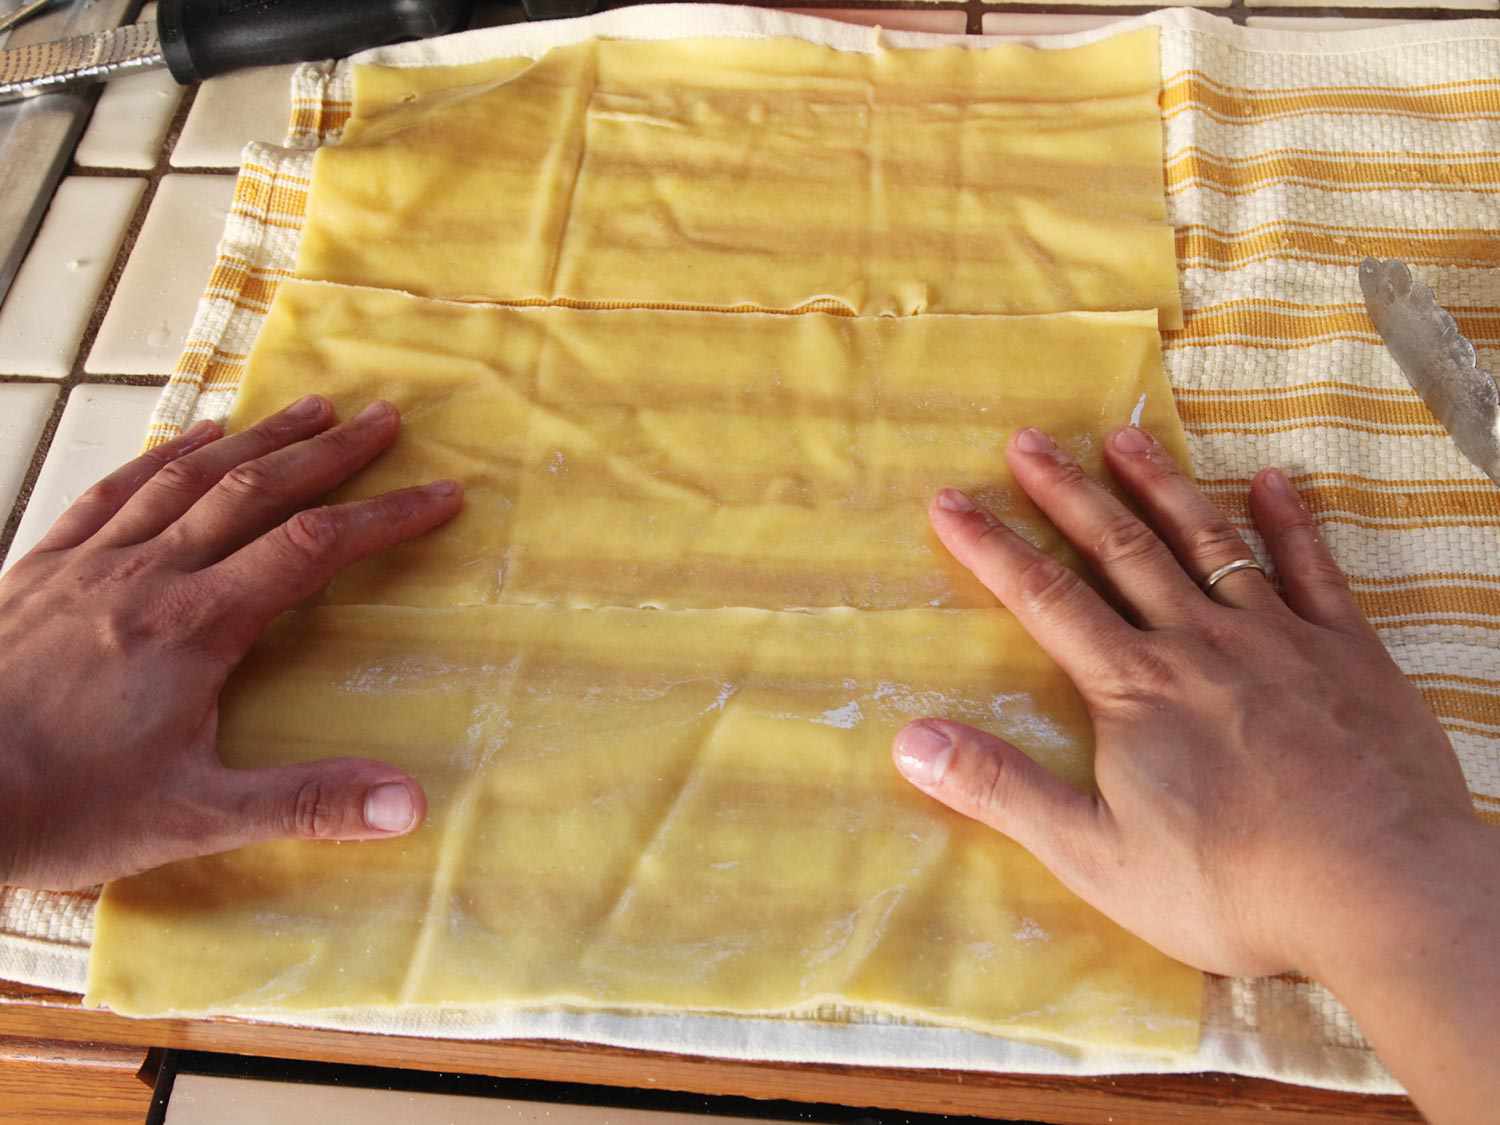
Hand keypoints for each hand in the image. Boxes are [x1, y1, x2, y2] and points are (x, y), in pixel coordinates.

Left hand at [0, 396, 461, 890]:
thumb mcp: (193, 819)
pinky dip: (164, 456)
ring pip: (190, 478)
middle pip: (259, 491)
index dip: (386, 517)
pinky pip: (115, 491)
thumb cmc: (60, 808)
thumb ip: (306, 803)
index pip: (314, 549)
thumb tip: (411, 804)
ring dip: (258, 438)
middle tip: (385, 418)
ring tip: (309, 409)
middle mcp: (150, 574)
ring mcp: (91, 563)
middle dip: (331, 453)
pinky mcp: (41, 568)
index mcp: (199, 625)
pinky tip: (191, 437)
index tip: (442, 493)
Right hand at [893, 425, 1498, 1123]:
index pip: (1045, 599)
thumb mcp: (1095, 854)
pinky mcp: (1347, 652)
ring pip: (1208, 542)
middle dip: (1067, 492)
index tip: (950, 499)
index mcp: (1133, 686)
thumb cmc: (1231, 884)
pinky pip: (1314, 569)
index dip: (991, 546)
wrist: (1382, 892)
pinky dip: (1290, 521)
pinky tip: (1273, 479)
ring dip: (1161, 487)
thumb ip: (1003, 791)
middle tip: (1028, 439)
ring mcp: (1279, 637)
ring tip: (1124, 438)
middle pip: (1121, 550)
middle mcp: (1199, 641)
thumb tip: (908, 739)